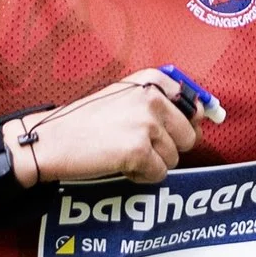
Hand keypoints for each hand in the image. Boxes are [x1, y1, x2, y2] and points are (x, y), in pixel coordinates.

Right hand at [21, 68, 222, 186]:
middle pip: (189, 136)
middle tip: (136, 146)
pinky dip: (141, 177)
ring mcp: (147, 124)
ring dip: (152, 163)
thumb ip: (159, 102)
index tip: (165, 131)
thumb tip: (203, 117)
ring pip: (174, 158)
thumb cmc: (87, 122)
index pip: (193, 104)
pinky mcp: (139, 151)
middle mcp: (153, 97)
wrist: (52, 140)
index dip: (182, 124)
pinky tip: (119, 165)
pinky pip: (159, 175)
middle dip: (168, 148)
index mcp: (152, 80)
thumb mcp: (125, 97)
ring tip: (122, 153)